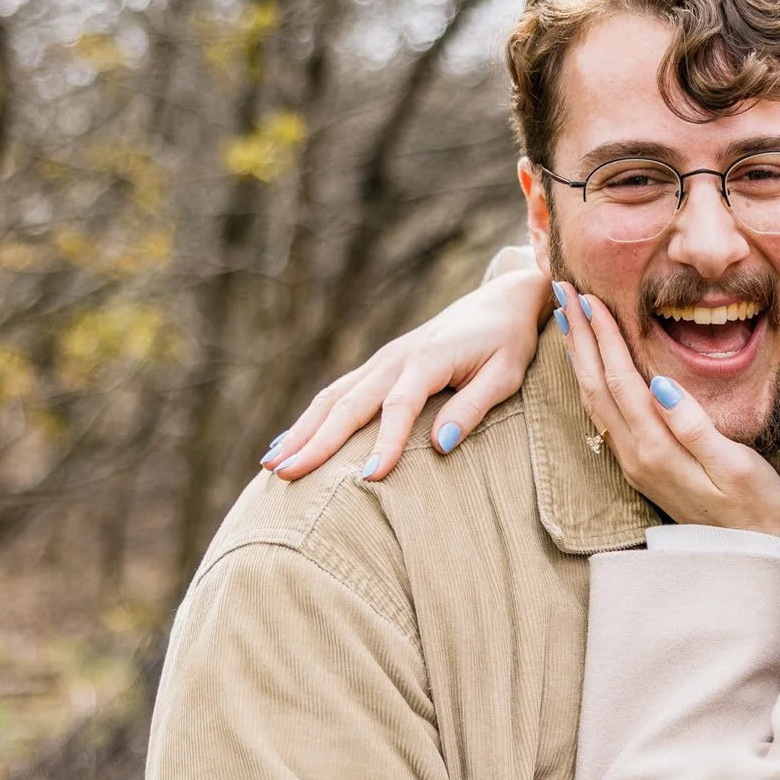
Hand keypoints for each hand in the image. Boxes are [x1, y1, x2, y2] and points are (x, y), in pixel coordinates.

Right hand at [261, 255, 549, 482]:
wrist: (500, 301)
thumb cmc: (508, 342)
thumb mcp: (505, 374)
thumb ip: (474, 406)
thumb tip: (442, 445)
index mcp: (427, 359)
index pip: (399, 407)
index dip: (383, 443)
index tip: (368, 478)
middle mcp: (395, 359)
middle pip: (349, 404)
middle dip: (316, 442)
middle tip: (287, 476)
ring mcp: (382, 361)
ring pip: (333, 398)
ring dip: (301, 432)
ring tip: (271, 465)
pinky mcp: (379, 367)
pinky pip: (337, 394)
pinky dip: (310, 419)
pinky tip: (289, 442)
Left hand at [554, 281, 779, 536]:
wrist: (743, 556)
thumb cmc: (752, 505)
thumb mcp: (734, 465)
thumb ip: (694, 426)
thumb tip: (661, 385)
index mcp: (657, 447)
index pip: (621, 380)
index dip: (605, 338)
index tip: (589, 298)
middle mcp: (635, 453)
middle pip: (597, 385)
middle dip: (580, 336)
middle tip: (562, 291)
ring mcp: (633, 462)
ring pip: (594, 400)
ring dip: (579, 357)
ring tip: (568, 319)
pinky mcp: (639, 466)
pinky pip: (603, 415)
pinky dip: (591, 382)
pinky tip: (588, 367)